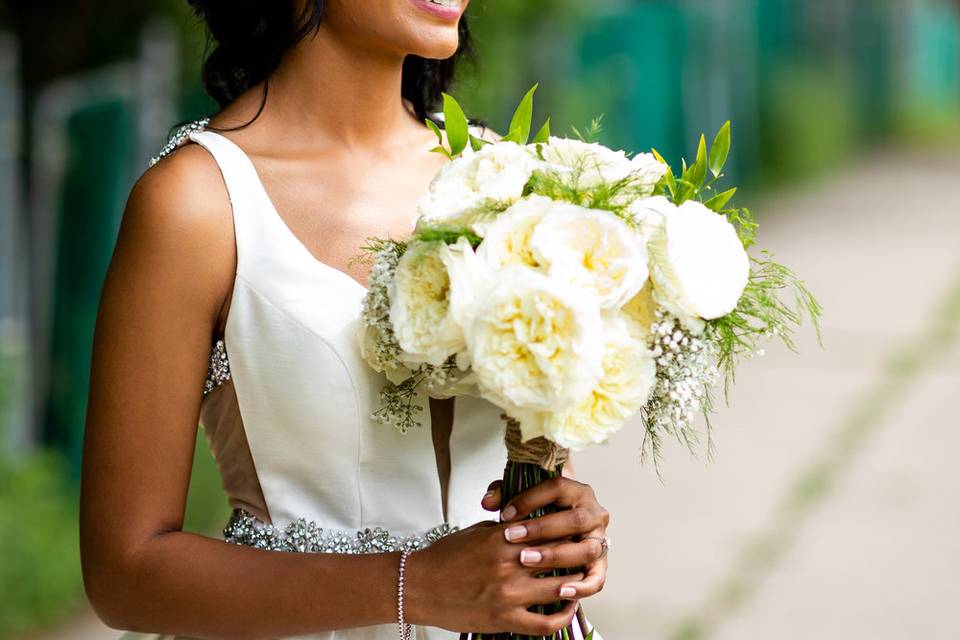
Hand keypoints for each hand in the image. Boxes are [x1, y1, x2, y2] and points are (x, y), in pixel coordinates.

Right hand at [405, 521, 580, 634]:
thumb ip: (506, 530)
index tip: (578, 531)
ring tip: (583, 581)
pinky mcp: (504, 619)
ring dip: (576, 585)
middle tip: (590, 554)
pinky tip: (568, 608)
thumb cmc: (444, 557)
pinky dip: (563, 617)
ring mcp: (508, 594)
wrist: (418, 586)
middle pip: (560, 557)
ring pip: (560, 589)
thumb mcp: (476, 532)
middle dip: (578, 555)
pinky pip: (545, 624)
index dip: (569, 530)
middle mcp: (509, 564)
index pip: (549, 530)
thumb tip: (531, 526)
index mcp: (503, 538)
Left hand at [482, 477, 608, 601]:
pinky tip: (561, 592)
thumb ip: (503, 494)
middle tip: (512, 538)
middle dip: (541, 529)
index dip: (529, 499)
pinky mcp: (599, 564)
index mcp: (576, 490)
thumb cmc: (536, 512)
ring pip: (586, 549)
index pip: (556, 488)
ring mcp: (599, 539)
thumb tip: (487, 502)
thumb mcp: (520, 498)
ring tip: (527, 560)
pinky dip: (582, 586)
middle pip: (574, 519)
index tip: (504, 514)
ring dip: (556, 556)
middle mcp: (594, 513)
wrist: (558, 526)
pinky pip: (596, 578)